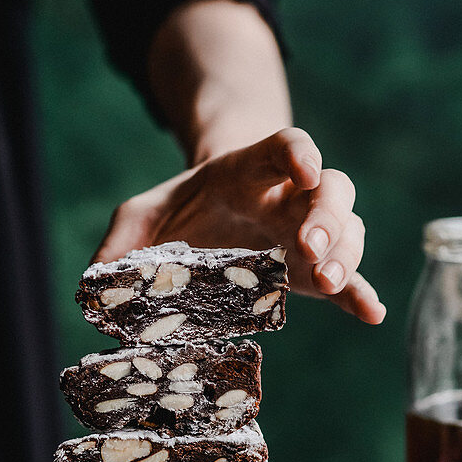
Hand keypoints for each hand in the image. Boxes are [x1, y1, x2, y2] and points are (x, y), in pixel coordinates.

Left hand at [93, 128, 385, 324]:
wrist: (211, 213)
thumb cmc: (180, 209)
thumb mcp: (141, 215)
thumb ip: (119, 242)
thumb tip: (90, 285)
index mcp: (249, 171)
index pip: (285, 147)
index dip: (298, 154)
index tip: (305, 170)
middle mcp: (289, 197)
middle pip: (332, 191)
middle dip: (328, 217)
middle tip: (311, 248)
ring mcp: (308, 233)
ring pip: (350, 231)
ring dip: (347, 255)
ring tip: (330, 282)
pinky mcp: (313, 270)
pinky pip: (348, 279)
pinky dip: (361, 293)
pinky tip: (371, 314)